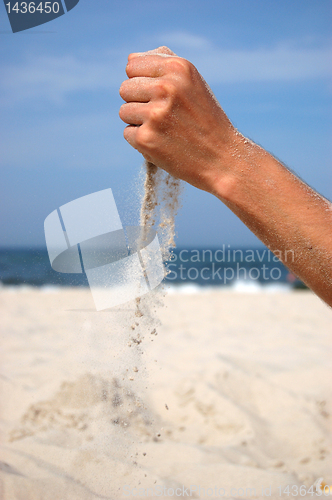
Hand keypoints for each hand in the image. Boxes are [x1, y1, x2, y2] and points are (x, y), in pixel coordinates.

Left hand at [119, 46, 237, 193]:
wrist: (221, 158)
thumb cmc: (205, 120)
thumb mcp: (193, 83)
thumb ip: (165, 64)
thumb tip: (131, 58)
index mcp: (178, 68)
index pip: (132, 65)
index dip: (142, 82)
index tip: (159, 96)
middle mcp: (166, 87)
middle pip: (125, 89)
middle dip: (138, 102)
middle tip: (163, 116)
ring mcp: (155, 114)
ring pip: (124, 111)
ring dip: (138, 122)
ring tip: (164, 130)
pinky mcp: (146, 138)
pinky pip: (127, 133)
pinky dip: (141, 140)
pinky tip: (162, 143)